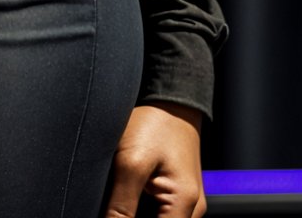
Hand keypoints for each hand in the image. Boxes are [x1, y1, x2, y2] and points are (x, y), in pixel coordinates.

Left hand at [103, 101, 205, 217]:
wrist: (171, 95)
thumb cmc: (155, 121)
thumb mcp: (131, 162)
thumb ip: (121, 205)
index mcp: (185, 206)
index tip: (111, 214)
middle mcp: (191, 210)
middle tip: (112, 203)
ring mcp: (185, 202)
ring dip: (132, 213)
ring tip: (119, 195)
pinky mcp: (176, 193)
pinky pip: (158, 213)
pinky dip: (138, 208)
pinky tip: (125, 197)